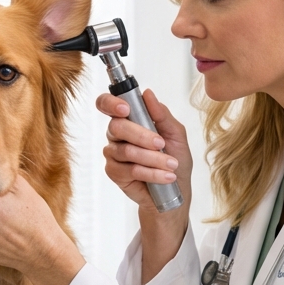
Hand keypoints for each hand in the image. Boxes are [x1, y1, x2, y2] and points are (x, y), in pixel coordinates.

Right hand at [96, 87, 191, 215]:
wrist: (176, 190)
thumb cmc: (175, 159)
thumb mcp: (176, 134)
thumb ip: (162, 114)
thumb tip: (148, 94)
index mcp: (129, 119)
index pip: (107, 104)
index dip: (110, 104)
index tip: (125, 109)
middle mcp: (117, 135)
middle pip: (117, 127)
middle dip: (142, 135)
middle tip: (161, 143)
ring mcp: (113, 154)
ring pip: (127, 151)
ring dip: (153, 158)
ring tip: (172, 165)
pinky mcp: (114, 173)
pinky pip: (130, 170)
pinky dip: (152, 173)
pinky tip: (166, 176)